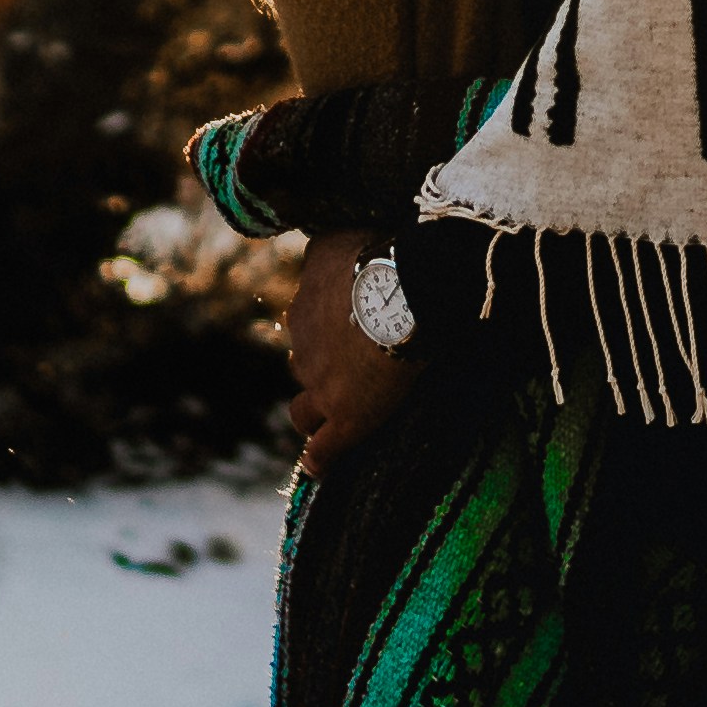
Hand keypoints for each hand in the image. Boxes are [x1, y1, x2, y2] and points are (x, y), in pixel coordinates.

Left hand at [283, 233, 413, 471]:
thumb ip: (325, 248)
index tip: (345, 331)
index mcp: (304, 305)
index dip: (325, 331)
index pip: (304, 323)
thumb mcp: (340, 240)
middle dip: (319, 369)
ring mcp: (320, 385)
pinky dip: (320, 459)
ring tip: (330, 419)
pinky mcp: (345, 418)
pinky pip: (322, 450)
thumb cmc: (382, 259)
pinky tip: (321, 467)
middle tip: (350, 371)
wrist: (405, 291)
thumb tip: (320, 245)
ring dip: (313, 413)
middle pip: (301, 365)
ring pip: (303, 410)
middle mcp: (303, 344)